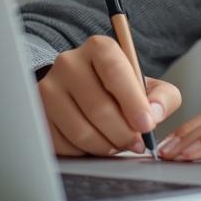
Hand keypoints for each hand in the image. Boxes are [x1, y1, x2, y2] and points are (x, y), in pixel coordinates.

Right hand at [37, 35, 181, 156]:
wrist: (81, 90)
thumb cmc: (119, 89)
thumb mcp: (147, 86)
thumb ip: (162, 97)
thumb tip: (154, 114)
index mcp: (99, 48)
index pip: (115, 71)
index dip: (133, 102)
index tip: (147, 125)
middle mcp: (69, 63)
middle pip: (99, 108)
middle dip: (124, 134)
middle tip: (136, 143)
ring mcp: (49, 88)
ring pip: (81, 131)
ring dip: (106, 146)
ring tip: (117, 143)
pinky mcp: (38, 114)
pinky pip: (65, 145)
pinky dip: (85, 152)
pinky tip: (95, 143)